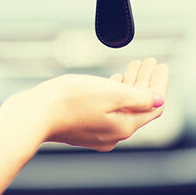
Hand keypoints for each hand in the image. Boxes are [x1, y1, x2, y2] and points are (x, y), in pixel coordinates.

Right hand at [7, 58, 167, 151]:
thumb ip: (138, 97)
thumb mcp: (110, 94)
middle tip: (148, 61)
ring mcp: (97, 132)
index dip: (159, 84)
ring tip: (134, 65)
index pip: (152, 106)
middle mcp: (113, 134)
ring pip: (122, 106)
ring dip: (131, 85)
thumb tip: (158, 100)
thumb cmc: (70, 100)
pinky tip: (113, 81)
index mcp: (124, 126)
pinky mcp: (82, 127)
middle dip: (146, 82)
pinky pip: (107, 109)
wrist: (35, 114)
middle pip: (138, 106)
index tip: (160, 64)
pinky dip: (115, 93)